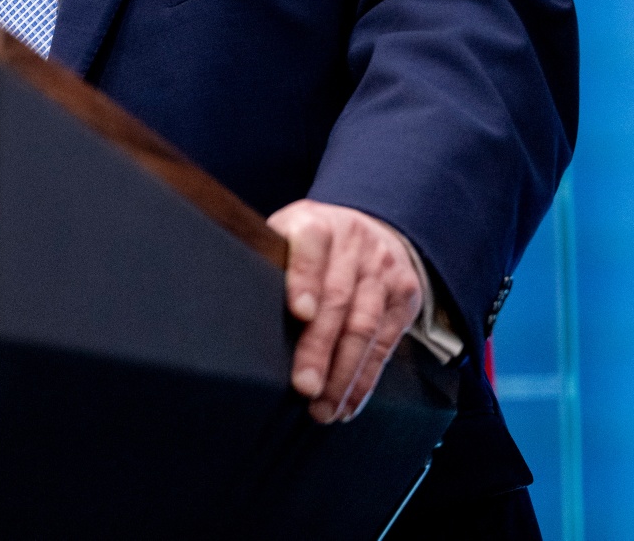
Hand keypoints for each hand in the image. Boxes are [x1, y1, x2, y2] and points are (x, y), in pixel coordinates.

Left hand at [267, 199, 424, 423]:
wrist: (373, 228)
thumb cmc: (312, 242)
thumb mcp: (287, 232)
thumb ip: (269, 260)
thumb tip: (229, 306)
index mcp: (315, 224)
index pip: (310, 247)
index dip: (303, 279)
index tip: (298, 312)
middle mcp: (353, 244)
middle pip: (338, 300)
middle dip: (319, 348)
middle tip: (304, 386)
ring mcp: (382, 271)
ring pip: (364, 328)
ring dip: (344, 374)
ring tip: (323, 408)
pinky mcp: (404, 298)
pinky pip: (385, 345)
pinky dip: (365, 379)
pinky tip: (347, 402)